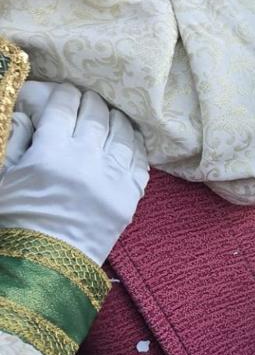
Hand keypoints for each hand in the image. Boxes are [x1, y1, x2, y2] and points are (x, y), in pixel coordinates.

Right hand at [0, 83, 147, 264]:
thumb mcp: (3, 176)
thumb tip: (29, 113)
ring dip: (116, 118)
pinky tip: (129, 139)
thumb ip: (15, 139)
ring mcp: (113, 178)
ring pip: (123, 133)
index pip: (63, 107)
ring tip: (109, 115)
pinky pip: (140, 161)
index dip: (63, 94)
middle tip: (86, 100)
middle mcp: (86, 160)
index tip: (64, 92)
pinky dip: (135, 144)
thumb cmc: (18, 218)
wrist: (47, 261)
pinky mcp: (130, 196)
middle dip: (90, 101)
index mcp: (50, 152)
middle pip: (96, 115)